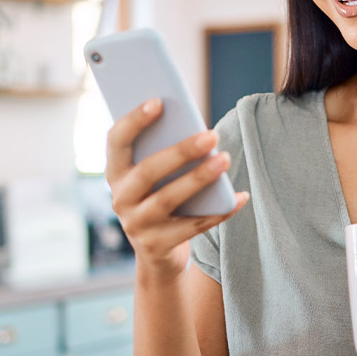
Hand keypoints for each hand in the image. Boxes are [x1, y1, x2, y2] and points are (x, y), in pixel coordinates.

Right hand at [105, 98, 247, 283]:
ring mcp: (136, 225)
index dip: (133, 121)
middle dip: (181, 151)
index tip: (159, 101)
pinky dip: (219, 211)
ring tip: (225, 159)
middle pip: (147, 171)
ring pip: (167, 199)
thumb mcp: (154, 177)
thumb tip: (197, 129)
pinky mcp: (156, 246)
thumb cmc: (159, 198)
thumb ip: (163, 153)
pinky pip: (192, 227)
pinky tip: (240, 196)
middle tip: (212, 135)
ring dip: (198, 178)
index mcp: (116, 173)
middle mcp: (120, 198)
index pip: (116, 141)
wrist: (156, 254)